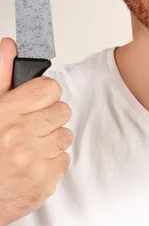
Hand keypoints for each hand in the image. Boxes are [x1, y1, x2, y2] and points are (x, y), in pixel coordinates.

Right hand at [0, 38, 72, 225]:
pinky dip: (50, 163)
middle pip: (62, 111)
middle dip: (48, 119)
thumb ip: (1, 76)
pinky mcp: (44, 181)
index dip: (43, 95)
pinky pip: (64, 160)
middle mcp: (20, 135)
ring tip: (28, 149)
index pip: (50, 89)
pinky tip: (31, 166)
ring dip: (51, 141)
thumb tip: (10, 45)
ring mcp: (33, 159)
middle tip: (29, 129)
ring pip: (65, 136)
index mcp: (6, 112)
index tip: (35, 103)